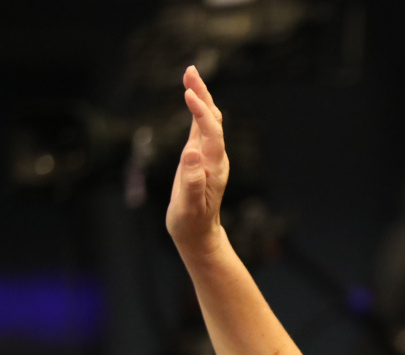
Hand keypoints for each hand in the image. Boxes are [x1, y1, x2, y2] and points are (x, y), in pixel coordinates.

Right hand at [166, 65, 229, 251]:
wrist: (198, 234)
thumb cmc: (191, 223)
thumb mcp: (189, 207)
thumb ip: (192, 183)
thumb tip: (191, 154)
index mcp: (214, 168)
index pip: (211, 133)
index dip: (201, 113)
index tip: (189, 94)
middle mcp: (215, 158)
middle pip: (213, 120)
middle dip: (203, 95)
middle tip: (190, 70)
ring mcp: (209, 156)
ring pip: (209, 121)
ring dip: (201, 97)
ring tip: (190, 74)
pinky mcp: (200, 157)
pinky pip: (201, 128)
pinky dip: (197, 109)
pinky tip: (192, 96)